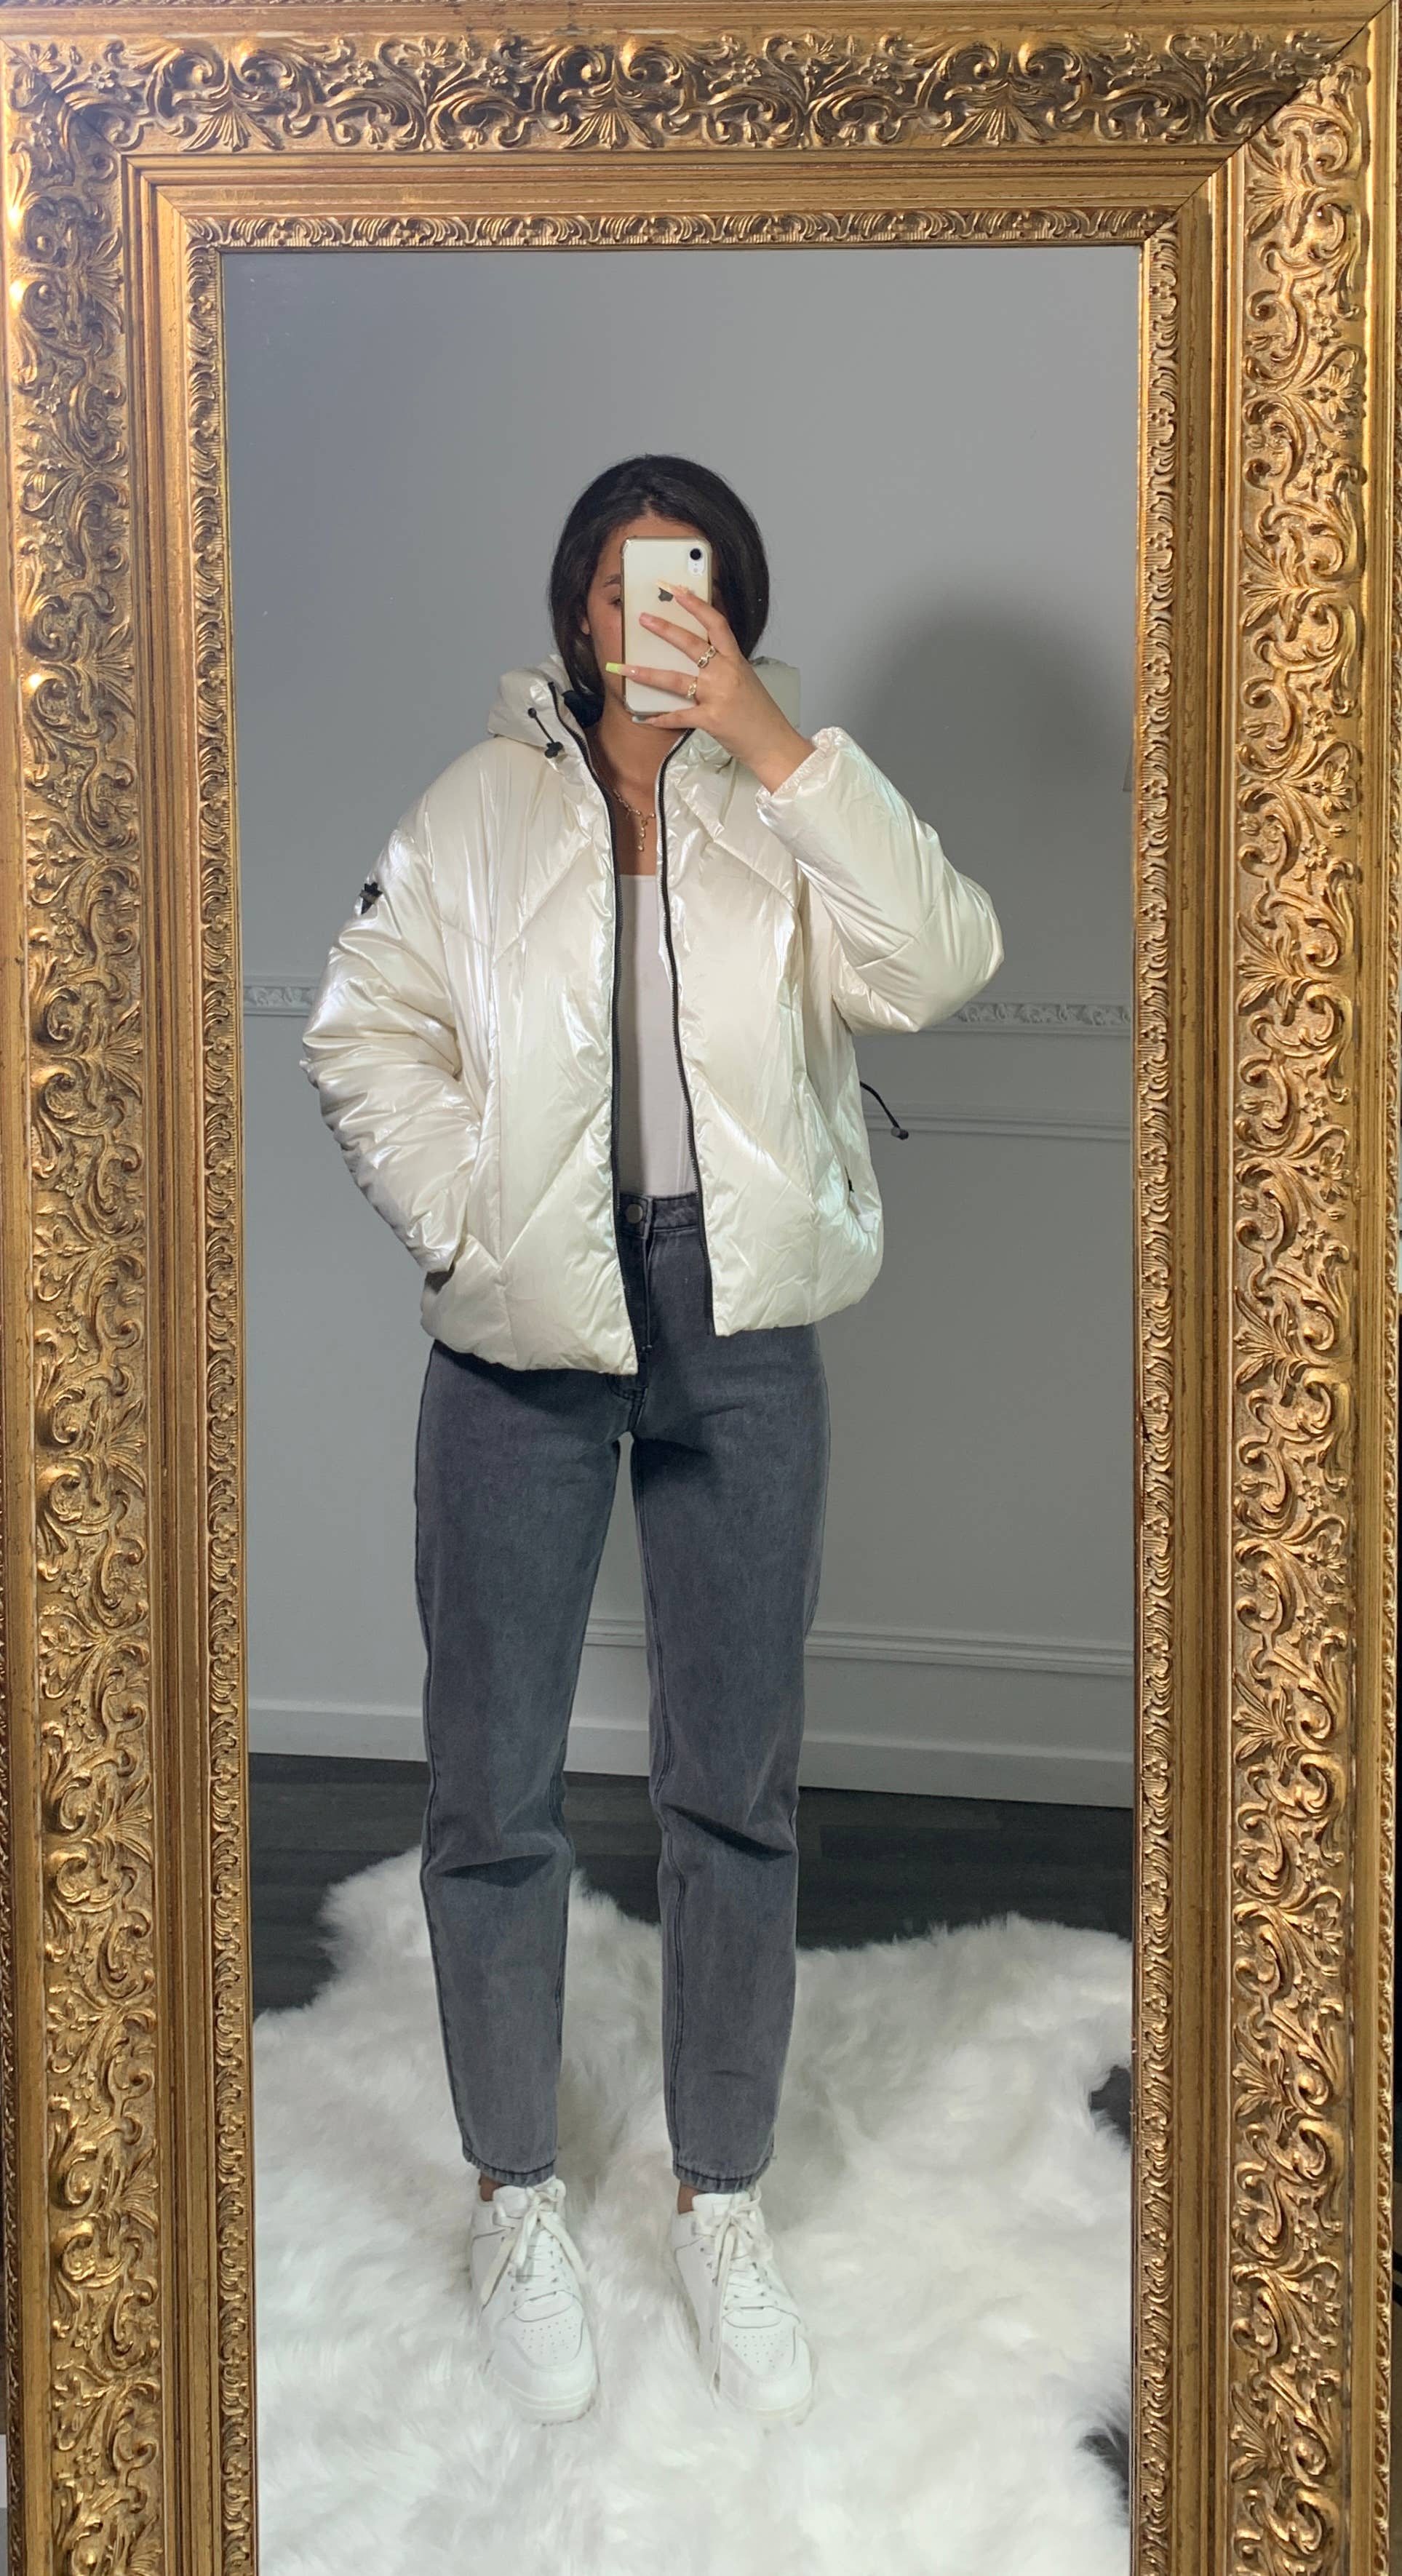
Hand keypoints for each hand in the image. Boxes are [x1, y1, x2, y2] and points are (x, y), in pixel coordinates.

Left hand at [606, 587, 813, 792]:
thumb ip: (724, 667)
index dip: (697, 605)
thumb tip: (698, 658)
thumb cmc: (760, 715)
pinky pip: (678, 716)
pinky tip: (644, 718)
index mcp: (736, 660)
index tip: (679, 591)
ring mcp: (718, 696)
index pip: (717, 624)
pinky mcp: (710, 720)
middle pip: (691, 645)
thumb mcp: (745, 681)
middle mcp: (726, 674)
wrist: (774, 744)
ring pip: (675, 680)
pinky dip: (660, 718)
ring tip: (624, 668)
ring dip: (646, 674)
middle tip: (643, 619)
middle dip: (664, 629)